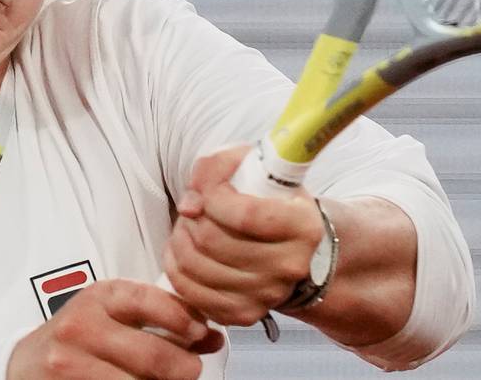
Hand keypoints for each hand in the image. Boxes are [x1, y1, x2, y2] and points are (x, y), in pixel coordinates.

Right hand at [7, 279, 223, 378]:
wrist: (25, 365)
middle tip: (192, 369)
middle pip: (151, 354)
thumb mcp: (109, 313)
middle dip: (183, 366)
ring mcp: (72, 363)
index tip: (202, 332)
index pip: (150, 302)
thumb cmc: (75, 336)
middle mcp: (82, 328)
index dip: (184, 319)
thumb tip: (208, 336)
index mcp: (98, 297)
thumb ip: (157, 318)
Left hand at [162, 144, 325, 326]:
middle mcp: (290, 265)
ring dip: (180, 240)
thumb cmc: (270, 202)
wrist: (289, 247)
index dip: (212, 196)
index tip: (206, 188)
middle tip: (193, 208)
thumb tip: (191, 202)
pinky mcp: (244, 314)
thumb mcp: (257, 168)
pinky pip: (192, 293)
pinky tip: (182, 251)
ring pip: (197, 266)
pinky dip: (176, 269)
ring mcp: (267, 294)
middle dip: (192, 218)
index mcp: (304, 227)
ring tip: (188, 227)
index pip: (245, 215)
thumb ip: (221, 167)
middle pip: (214, 240)